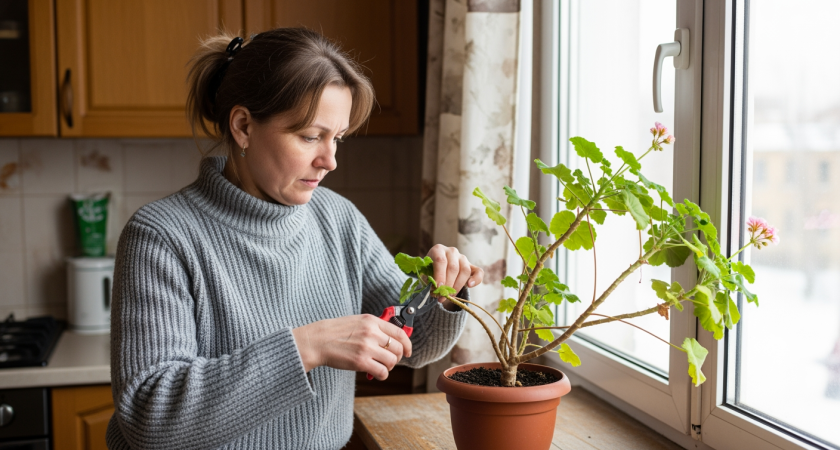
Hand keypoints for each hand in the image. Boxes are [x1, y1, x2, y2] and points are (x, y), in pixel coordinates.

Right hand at [292, 314, 411, 379]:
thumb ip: (374, 328)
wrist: (317, 340)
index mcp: (372, 321)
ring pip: (392, 361)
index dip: (407, 344)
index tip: (408, 351)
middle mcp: (372, 333)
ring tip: (380, 367)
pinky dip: (382, 375)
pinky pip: (382, 372)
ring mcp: (367, 347)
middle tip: (389, 361)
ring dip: (388, 367)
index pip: (400, 333)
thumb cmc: (335, 332)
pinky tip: (375, 374)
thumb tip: (391, 340)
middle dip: (397, 358)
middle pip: (398, 349)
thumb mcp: (357, 322)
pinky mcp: (361, 362)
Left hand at [426, 244, 483, 309]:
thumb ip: (429, 280)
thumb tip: (435, 289)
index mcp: (438, 250)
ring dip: (458, 285)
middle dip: (448, 284)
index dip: (440, 275)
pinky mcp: (471, 266)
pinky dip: (476, 279)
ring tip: (450, 296)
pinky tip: (470, 285)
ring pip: (465, 271)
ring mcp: (463, 258)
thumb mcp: (425, 273)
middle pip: (453, 268)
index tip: (438, 287)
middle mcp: (451, 251)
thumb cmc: (430, 271)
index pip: (441, 261)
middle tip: (442, 296)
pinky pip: (478, 272)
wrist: (437, 268)